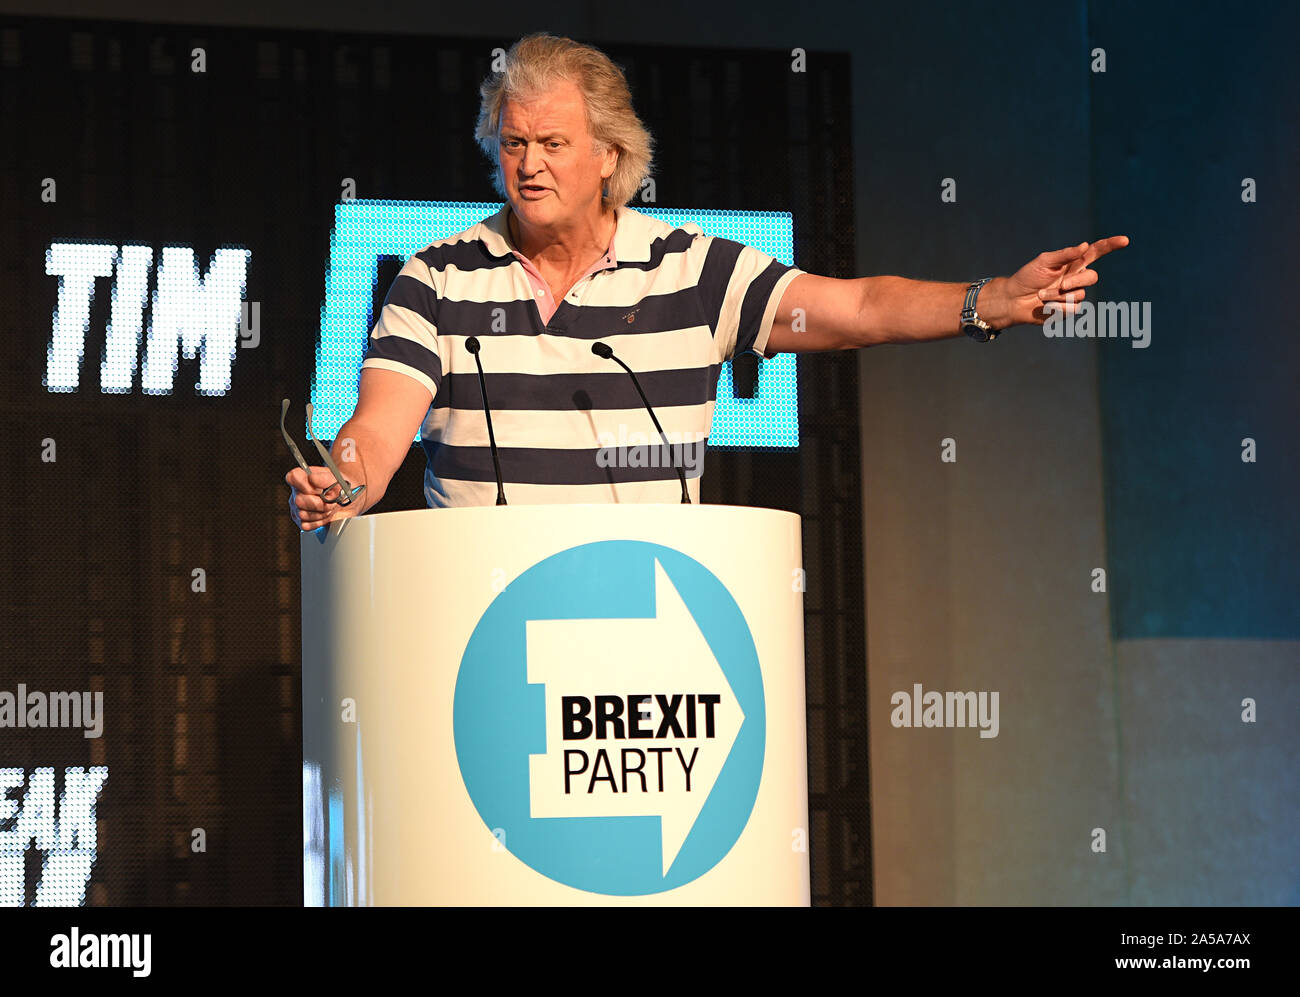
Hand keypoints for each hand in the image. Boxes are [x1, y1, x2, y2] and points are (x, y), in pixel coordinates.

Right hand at [285, 466, 363, 531]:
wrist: (349, 498)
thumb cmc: (341, 486)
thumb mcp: (337, 478)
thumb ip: (324, 478)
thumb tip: (312, 479)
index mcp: (302, 477)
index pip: (293, 477)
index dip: (306, 485)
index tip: (320, 489)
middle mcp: (296, 492)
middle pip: (298, 501)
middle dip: (319, 503)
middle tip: (331, 501)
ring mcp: (297, 508)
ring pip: (303, 515)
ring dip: (322, 513)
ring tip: (330, 507)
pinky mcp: (302, 522)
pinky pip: (307, 525)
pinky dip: (320, 522)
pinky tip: (326, 515)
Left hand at [993, 235, 1130, 327]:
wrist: (1014, 300)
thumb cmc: (1027, 277)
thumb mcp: (1044, 261)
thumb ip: (1065, 255)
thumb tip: (1084, 246)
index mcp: (1073, 263)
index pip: (1096, 252)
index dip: (1110, 246)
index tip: (1124, 241)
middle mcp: (1076, 278)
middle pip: (1092, 277)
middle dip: (1076, 281)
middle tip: (1061, 283)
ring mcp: (1073, 295)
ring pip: (1080, 295)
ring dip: (1058, 295)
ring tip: (1041, 295)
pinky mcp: (1068, 310)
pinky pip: (1072, 309)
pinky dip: (1057, 307)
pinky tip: (1045, 306)